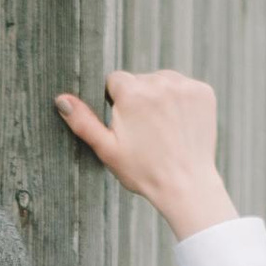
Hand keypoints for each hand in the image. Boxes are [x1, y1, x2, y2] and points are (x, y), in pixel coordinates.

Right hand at [55, 69, 237, 240]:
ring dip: (160, 97)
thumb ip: (83, 121)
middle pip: (140, 80)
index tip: (126, 125)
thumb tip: (61, 99)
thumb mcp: (107, 149)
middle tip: (146, 132)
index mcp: (132, 93)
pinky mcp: (204, 92)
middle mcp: (160, 82)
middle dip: (139, 99)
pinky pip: (185, 87)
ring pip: (163, 81)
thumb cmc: (143, 171)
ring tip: (163, 129)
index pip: (116, 80)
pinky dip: (182, 101)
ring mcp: (185, 86)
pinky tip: (179, 125)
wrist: (187, 185)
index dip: (117, 103)